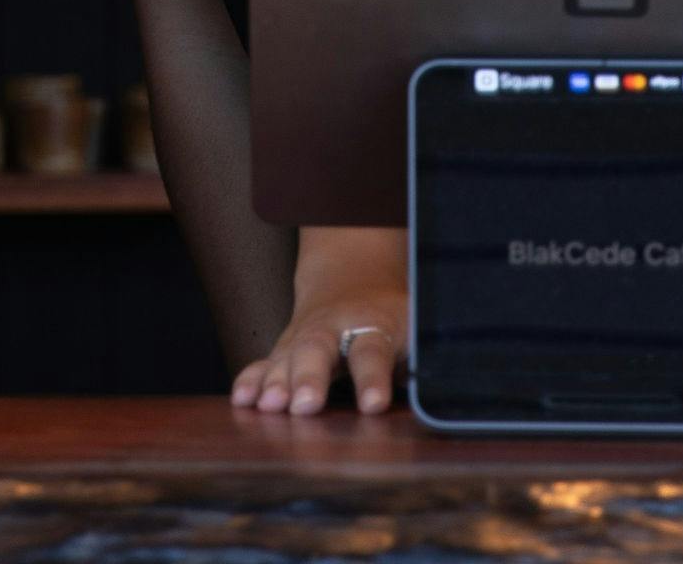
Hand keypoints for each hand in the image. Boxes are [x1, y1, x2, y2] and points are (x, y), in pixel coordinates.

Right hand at [230, 281, 407, 415]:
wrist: (353, 276)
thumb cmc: (392, 316)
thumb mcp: (416, 329)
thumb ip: (423, 360)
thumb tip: (440, 399)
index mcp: (374, 326)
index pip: (372, 352)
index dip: (373, 379)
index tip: (373, 405)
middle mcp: (333, 328)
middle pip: (318, 350)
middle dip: (310, 378)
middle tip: (306, 405)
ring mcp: (305, 336)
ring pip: (287, 356)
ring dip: (276, 382)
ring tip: (270, 407)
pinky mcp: (285, 348)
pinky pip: (265, 362)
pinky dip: (252, 380)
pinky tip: (242, 400)